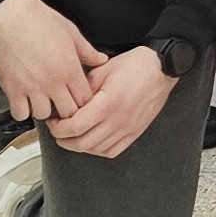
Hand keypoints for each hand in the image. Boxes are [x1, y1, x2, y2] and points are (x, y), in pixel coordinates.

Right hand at [0, 0, 104, 122]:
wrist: (13, 18)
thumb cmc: (42, 21)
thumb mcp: (72, 33)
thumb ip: (88, 51)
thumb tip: (101, 60)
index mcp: (70, 69)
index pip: (84, 99)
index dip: (83, 101)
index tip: (78, 98)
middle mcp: (52, 82)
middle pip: (67, 112)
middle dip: (67, 110)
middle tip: (62, 103)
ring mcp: (32, 88)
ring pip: (43, 115)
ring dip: (45, 110)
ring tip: (43, 101)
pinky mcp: (13, 90)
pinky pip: (20, 114)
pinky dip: (23, 111)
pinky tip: (25, 102)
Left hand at [47, 45, 175, 157]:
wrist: (162, 68)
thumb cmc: (136, 65)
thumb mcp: (103, 69)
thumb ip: (83, 88)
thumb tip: (67, 102)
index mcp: (109, 102)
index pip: (75, 126)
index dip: (58, 128)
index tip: (53, 121)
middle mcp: (119, 119)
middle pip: (81, 143)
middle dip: (63, 139)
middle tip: (58, 129)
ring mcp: (128, 128)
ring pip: (94, 150)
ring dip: (79, 145)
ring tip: (73, 134)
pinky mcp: (135, 132)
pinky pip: (111, 151)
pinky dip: (97, 150)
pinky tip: (92, 140)